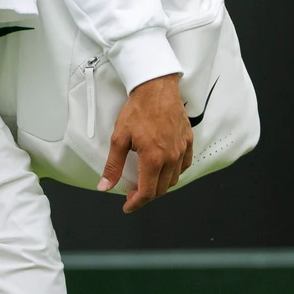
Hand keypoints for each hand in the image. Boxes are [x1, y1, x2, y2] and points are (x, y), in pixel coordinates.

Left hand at [98, 72, 192, 212]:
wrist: (156, 88)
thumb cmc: (138, 110)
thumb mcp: (119, 138)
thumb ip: (113, 166)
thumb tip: (105, 186)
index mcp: (153, 159)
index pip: (147, 192)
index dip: (136, 203)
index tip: (128, 205)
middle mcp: (171, 157)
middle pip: (162, 189)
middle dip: (146, 195)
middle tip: (133, 192)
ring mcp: (181, 149)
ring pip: (174, 179)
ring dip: (161, 184)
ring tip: (148, 180)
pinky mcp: (188, 140)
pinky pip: (185, 164)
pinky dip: (175, 171)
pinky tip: (165, 167)